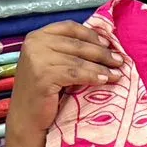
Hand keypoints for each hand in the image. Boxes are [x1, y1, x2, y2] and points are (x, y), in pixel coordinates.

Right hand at [6, 20, 124, 139]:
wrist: (26, 119)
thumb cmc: (43, 93)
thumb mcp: (53, 64)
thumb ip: (68, 51)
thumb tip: (103, 43)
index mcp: (36, 36)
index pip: (70, 28)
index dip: (92, 35)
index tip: (109, 43)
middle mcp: (34, 43)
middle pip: (76, 43)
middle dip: (101, 52)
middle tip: (120, 60)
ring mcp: (37, 59)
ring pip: (78, 60)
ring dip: (101, 66)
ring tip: (117, 73)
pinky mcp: (43, 75)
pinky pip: (75, 73)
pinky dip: (93, 76)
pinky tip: (105, 80)